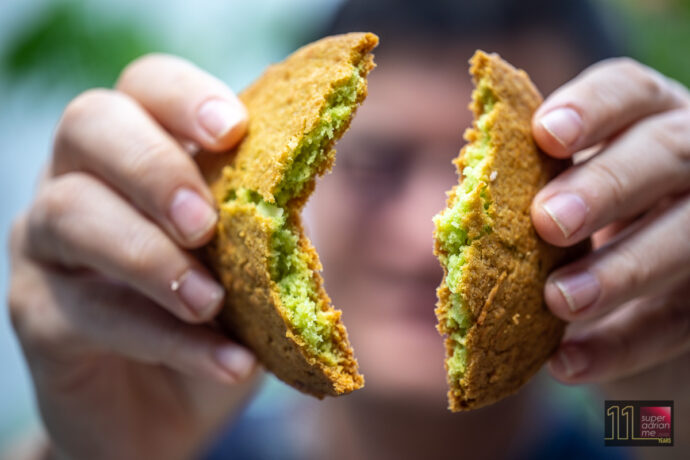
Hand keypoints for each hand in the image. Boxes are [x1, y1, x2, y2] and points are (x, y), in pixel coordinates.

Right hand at [8, 54, 258, 459]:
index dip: (186, 97)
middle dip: (154, 167)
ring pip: (72, 215)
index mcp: (142, 149)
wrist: (173, 404)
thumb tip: (312, 164)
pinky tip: (228, 362)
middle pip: (91, 125)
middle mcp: (82, 179)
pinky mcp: (38, 313)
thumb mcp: (258, 257)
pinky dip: (167, 338)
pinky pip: (91, 313)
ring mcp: (49, 244)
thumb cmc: (220, 314)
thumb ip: (273, 208)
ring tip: (213, 301)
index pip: (146, 85)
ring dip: (152, 258)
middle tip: (205, 223)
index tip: (233, 130)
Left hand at [530, 58, 689, 383]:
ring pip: (689, 237)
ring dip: (621, 270)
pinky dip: (623, 346)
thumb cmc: (583, 228)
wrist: (634, 305)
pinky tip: (568, 363)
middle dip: (607, 184)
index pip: (629, 92)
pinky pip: (677, 324)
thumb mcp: (562, 197)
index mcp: (643, 121)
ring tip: (558, 300)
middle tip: (549, 222)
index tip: (546, 135)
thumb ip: (532, 187)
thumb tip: (460, 204)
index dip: (592, 107)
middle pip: (669, 152)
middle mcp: (689, 164)